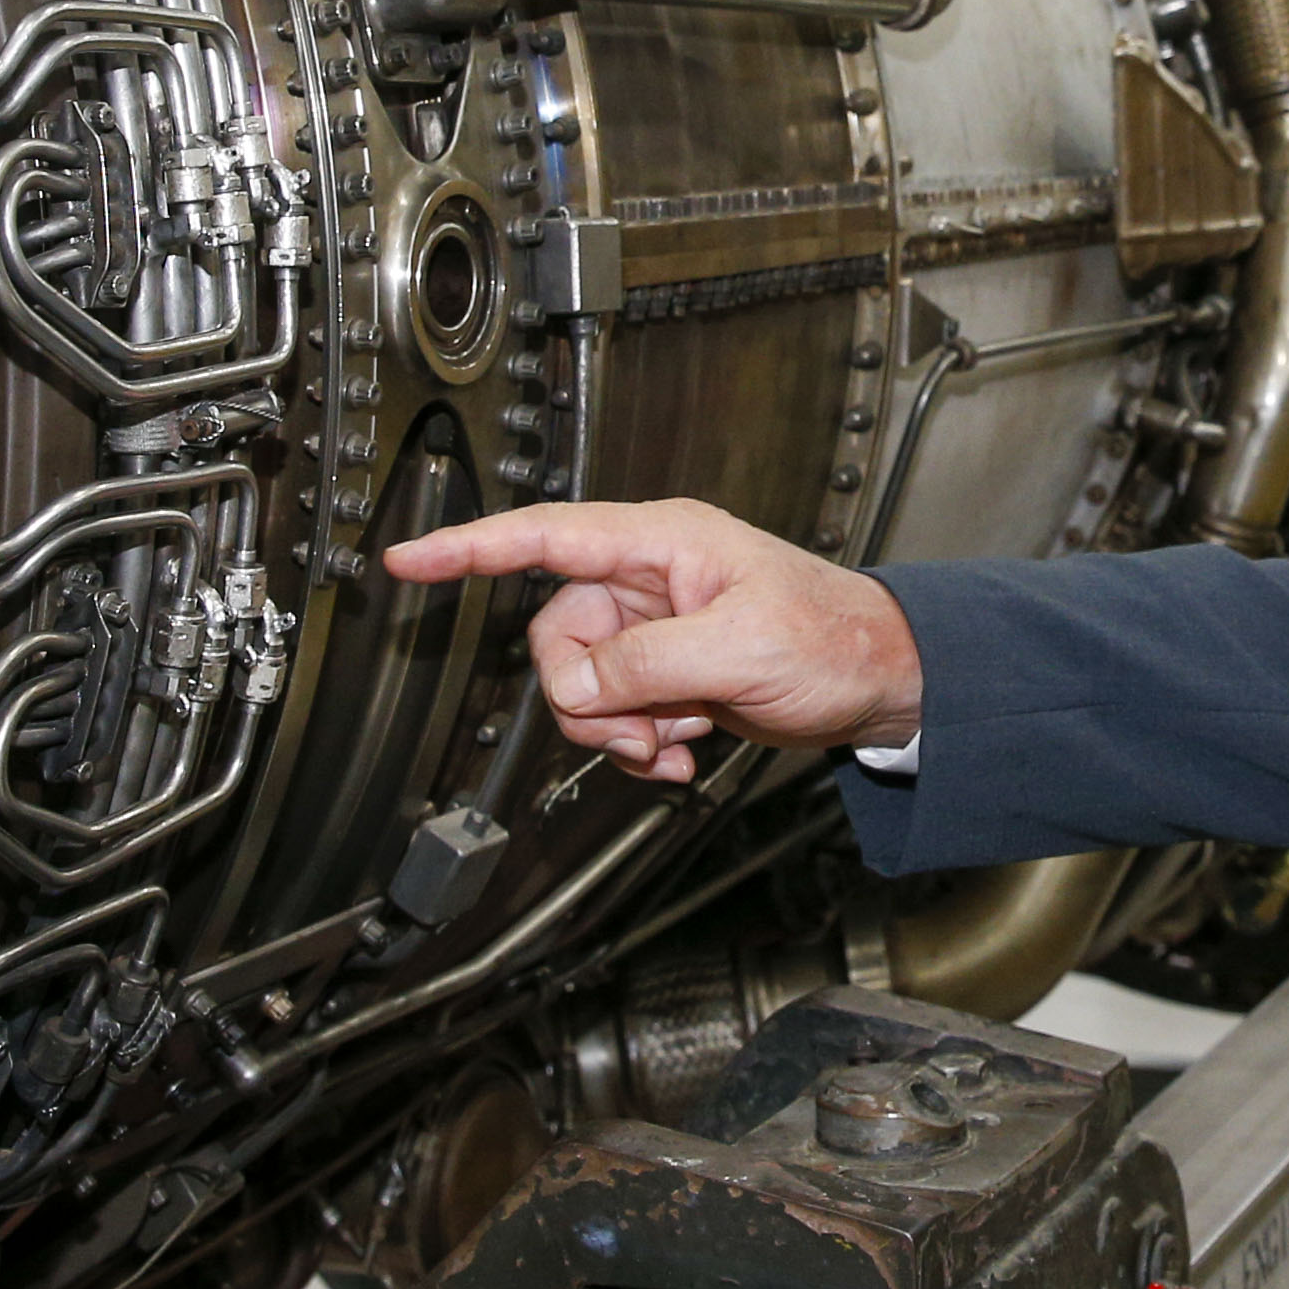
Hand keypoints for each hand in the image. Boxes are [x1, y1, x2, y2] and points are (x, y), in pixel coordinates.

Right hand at [381, 499, 926, 782]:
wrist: (880, 680)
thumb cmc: (833, 637)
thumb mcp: (740, 649)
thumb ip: (646, 664)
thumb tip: (576, 686)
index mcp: (661, 544)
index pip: (544, 536)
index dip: (469, 548)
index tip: (407, 560)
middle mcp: (647, 581)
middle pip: (556, 637)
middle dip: (588, 696)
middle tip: (646, 723)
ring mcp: (654, 630)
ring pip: (580, 685)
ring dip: (617, 729)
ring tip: (674, 738)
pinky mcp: (664, 674)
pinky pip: (613, 713)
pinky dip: (638, 742)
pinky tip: (681, 751)